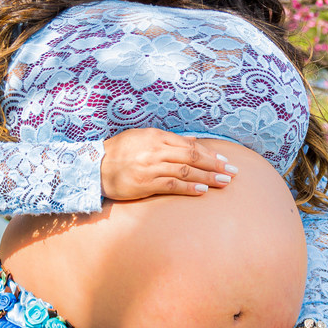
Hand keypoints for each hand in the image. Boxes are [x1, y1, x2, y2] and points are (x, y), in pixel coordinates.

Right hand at [101, 128, 235, 201]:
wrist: (94, 167)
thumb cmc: (119, 152)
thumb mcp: (142, 138)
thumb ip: (167, 140)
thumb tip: (192, 141)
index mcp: (156, 137)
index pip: (190, 145)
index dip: (210, 154)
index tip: (224, 161)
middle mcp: (156, 150)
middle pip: (193, 157)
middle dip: (215, 165)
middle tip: (232, 172)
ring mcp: (151, 167)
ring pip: (186, 170)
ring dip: (208, 177)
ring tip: (224, 183)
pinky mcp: (145, 184)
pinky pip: (172, 185)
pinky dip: (189, 187)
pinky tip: (202, 190)